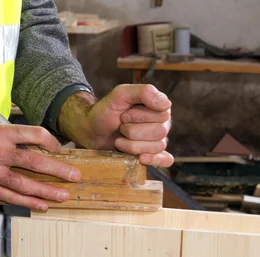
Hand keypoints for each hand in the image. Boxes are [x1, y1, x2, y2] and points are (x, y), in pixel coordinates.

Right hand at [0, 117, 80, 210]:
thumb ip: (7, 135)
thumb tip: (29, 143)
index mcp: (1, 133)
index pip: (34, 134)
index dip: (50, 141)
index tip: (60, 148)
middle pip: (36, 162)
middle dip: (58, 170)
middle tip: (75, 176)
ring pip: (26, 184)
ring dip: (47, 191)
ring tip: (64, 196)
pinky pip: (10, 197)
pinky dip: (28, 202)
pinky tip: (42, 206)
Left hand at [59, 85, 173, 166]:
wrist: (93, 130)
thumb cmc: (107, 110)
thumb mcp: (121, 94)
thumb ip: (144, 92)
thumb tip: (166, 104)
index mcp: (158, 106)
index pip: (161, 115)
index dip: (139, 117)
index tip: (124, 114)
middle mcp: (162, 123)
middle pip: (159, 132)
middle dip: (133, 131)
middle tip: (120, 126)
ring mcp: (158, 139)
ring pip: (156, 147)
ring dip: (132, 145)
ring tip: (119, 140)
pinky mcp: (152, 154)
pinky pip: (165, 160)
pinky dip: (155, 160)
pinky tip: (142, 159)